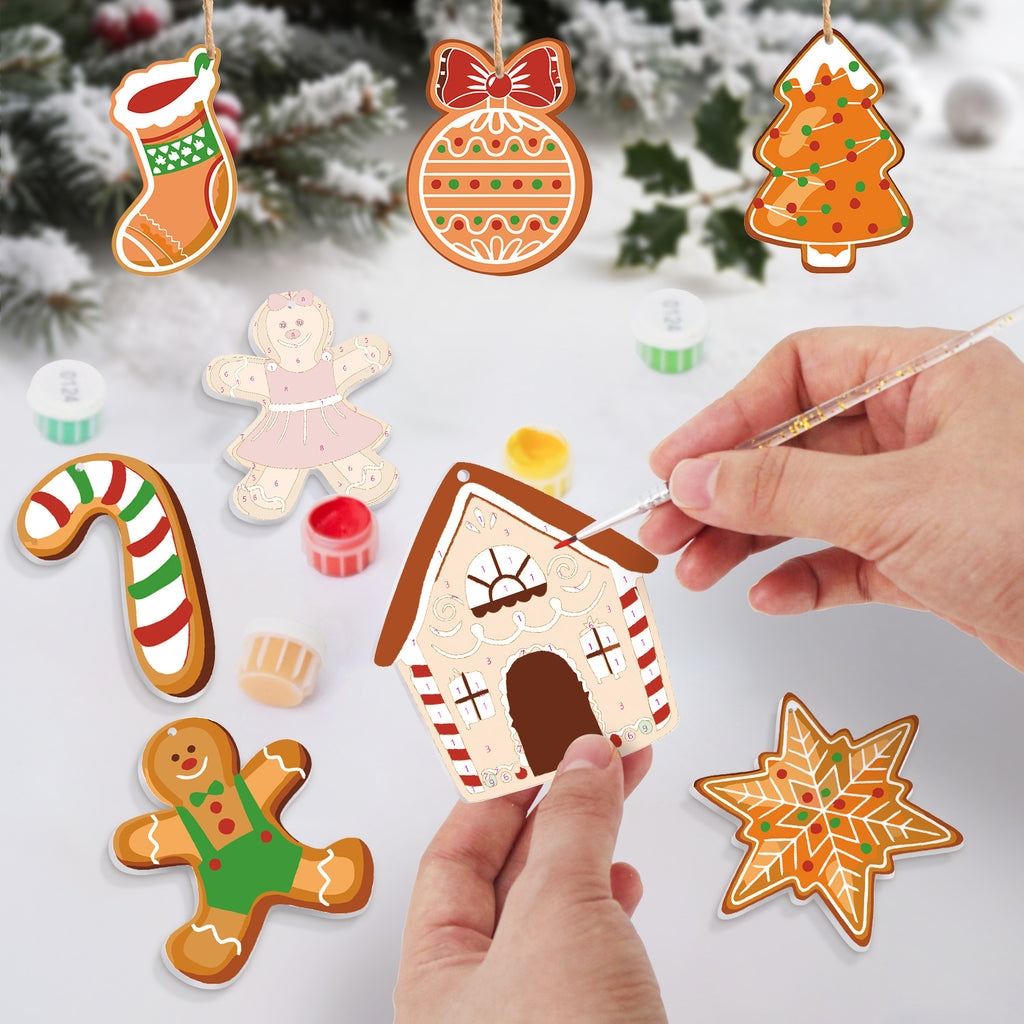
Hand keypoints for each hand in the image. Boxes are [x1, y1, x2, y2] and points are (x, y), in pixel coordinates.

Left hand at [393, 735, 667, 1023]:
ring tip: (618, 784)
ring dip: (591, 842)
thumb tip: (583, 761)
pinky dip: (610, 899)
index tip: (536, 746)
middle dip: (558, 805)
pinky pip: (590, 941)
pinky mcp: (587, 1021)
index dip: (498, 794)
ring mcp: (535, 1011)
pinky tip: (624, 879)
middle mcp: (479, 996)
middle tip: (591, 751)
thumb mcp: (559, 913)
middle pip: (511, 872)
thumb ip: (571, 827)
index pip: (454, 857)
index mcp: (437, 974)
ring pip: (556, 904)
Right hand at [639, 327, 1023, 671]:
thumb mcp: (893, 503)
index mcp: (926, 376)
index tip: (676, 464)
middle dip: (725, 490)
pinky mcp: (931, 555)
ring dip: (749, 538)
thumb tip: (691, 478)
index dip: (727, 415)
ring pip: (812, 504)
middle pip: (793, 445)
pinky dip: (804, 576)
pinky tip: (770, 597)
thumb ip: (780, 488)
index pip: (799, 372)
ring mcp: (925, 493)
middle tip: (665, 530)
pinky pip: (847, 557)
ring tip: (695, 572)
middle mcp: (923, 427)